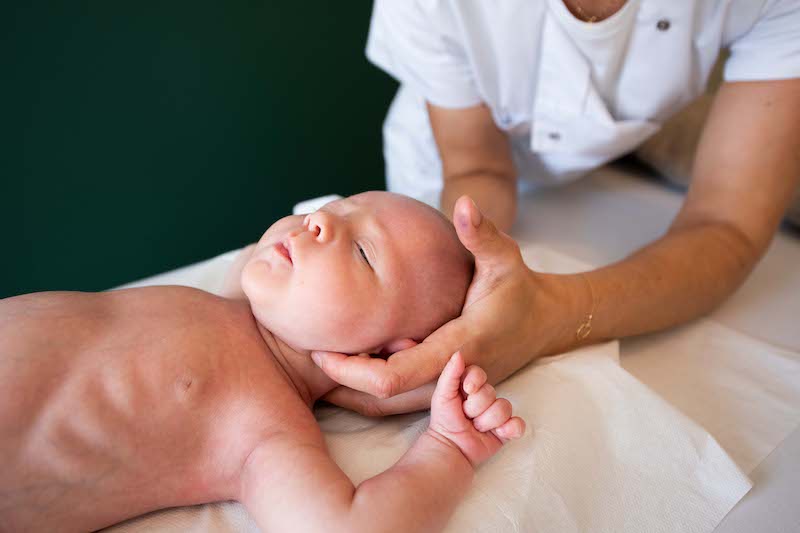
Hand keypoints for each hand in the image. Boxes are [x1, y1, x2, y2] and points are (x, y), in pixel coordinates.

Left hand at [314, 196, 579, 414]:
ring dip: (352, 390)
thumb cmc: (518, 288)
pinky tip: (347, 367)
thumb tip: (465, 203)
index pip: (396, 374)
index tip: (320, 350)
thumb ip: (482, 234)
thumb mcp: (504, 257)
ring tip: (318, 362)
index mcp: (459, 346)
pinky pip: (399, 401)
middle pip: (383, 399)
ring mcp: (449, 389)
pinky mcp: (445, 391)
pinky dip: (369, 390)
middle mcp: (451, 377)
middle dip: (342, 383)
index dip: (353, 369)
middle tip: (308, 354)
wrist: (542, 323)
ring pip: (389, 407)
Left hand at [428, 352, 524, 466]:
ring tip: (475, 428)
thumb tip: (459, 353)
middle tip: (465, 417)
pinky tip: (498, 433)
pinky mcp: (506, 430)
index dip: (475, 382)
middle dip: (475, 408)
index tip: (466, 392)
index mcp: (470, 386)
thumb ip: (450, 374)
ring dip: (486, 421)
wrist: (450, 448)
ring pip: (503, 408)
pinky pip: (518, 424)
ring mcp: (497, 414)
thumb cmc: (444, 420)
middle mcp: (486, 397)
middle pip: (491, 393)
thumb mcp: (442, 395)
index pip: (479, 374)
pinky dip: (510, 429)